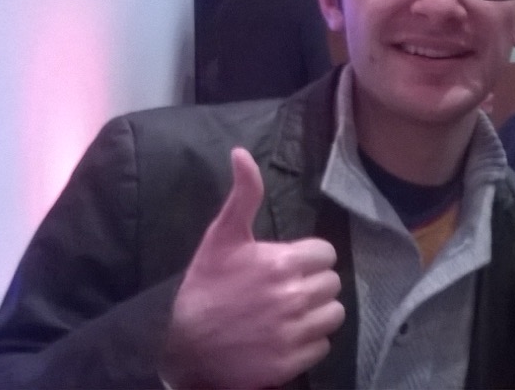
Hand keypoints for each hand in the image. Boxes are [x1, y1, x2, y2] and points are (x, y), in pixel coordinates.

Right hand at [161, 147, 344, 388]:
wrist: (181, 344)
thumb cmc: (205, 286)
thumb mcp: (222, 236)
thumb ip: (243, 195)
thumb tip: (242, 153)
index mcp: (283, 263)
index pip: (325, 254)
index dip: (308, 258)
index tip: (289, 265)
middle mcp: (295, 297)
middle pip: (332, 283)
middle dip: (313, 283)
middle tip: (286, 289)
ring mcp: (294, 332)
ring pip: (332, 314)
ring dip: (317, 313)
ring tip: (290, 313)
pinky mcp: (292, 361)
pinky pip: (322, 346)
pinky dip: (308, 343)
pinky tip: (286, 337)